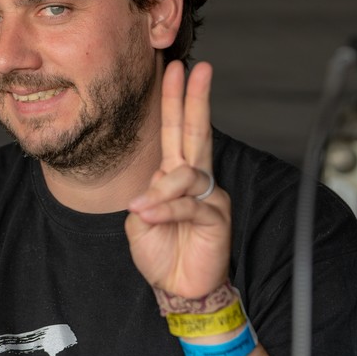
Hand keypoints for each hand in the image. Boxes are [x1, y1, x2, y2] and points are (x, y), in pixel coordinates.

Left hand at [125, 60, 231, 298]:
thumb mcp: (141, 222)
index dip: (176, 101)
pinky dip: (165, 211)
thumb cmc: (162, 252)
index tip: (176, 70)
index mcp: (173, 175)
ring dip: (160, 194)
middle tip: (199, 68)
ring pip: (185, 175)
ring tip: (143, 213)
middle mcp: (194, 180)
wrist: (178, 287)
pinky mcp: (215, 217)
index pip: (176, 131)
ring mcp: (208, 196)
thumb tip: (154, 192)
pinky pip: (187, 205)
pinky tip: (151, 217)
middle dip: (195, 99)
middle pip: (195, 132)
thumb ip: (148, 201)